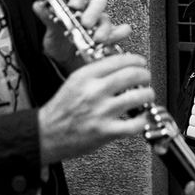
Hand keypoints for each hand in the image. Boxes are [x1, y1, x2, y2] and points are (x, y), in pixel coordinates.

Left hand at [33, 0, 131, 73]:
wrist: (67, 66)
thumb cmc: (60, 46)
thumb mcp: (50, 33)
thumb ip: (46, 18)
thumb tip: (38, 4)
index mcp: (75, 5)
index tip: (73, 4)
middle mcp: (90, 12)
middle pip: (98, 1)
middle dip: (93, 11)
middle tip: (86, 22)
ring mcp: (102, 24)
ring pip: (107, 18)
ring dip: (103, 28)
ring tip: (97, 39)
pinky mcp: (111, 37)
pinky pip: (121, 32)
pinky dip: (119, 35)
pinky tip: (112, 41)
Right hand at [38, 52, 154, 164]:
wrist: (46, 134)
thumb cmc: (61, 110)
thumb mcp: (74, 82)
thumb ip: (96, 72)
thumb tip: (122, 66)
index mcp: (85, 76)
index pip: (118, 60)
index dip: (135, 60)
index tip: (140, 63)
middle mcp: (94, 92)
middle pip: (132, 75)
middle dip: (145, 75)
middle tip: (145, 78)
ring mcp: (101, 112)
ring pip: (138, 97)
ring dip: (148, 94)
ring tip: (147, 95)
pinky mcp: (105, 131)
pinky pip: (135, 124)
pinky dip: (143, 119)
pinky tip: (141, 117)